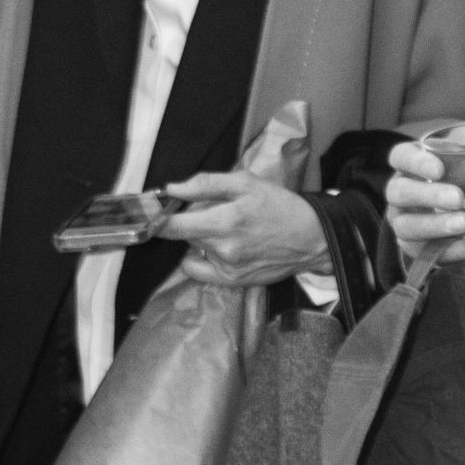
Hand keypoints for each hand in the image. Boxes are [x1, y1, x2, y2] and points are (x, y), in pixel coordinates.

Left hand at [158, 173, 328, 287]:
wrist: (311, 239)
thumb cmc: (280, 206)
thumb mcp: (246, 183)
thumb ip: (205, 185)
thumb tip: (172, 189)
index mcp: (225, 221)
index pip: (173, 226)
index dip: (157, 219)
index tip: (152, 213)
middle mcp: (222, 249)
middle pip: (185, 234)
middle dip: (192, 220)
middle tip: (215, 211)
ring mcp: (226, 269)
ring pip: (194, 249)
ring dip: (201, 238)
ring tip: (228, 229)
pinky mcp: (232, 281)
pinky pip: (200, 269)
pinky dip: (204, 258)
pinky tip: (224, 248)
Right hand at [386, 139, 464, 256]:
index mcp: (412, 161)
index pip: (400, 157)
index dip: (415, 163)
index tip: (438, 169)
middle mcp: (401, 190)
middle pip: (399, 191)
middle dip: (427, 196)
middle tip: (458, 198)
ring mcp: (403, 218)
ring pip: (404, 224)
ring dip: (432, 225)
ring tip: (463, 224)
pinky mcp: (412, 244)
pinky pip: (416, 249)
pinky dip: (439, 248)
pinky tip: (462, 247)